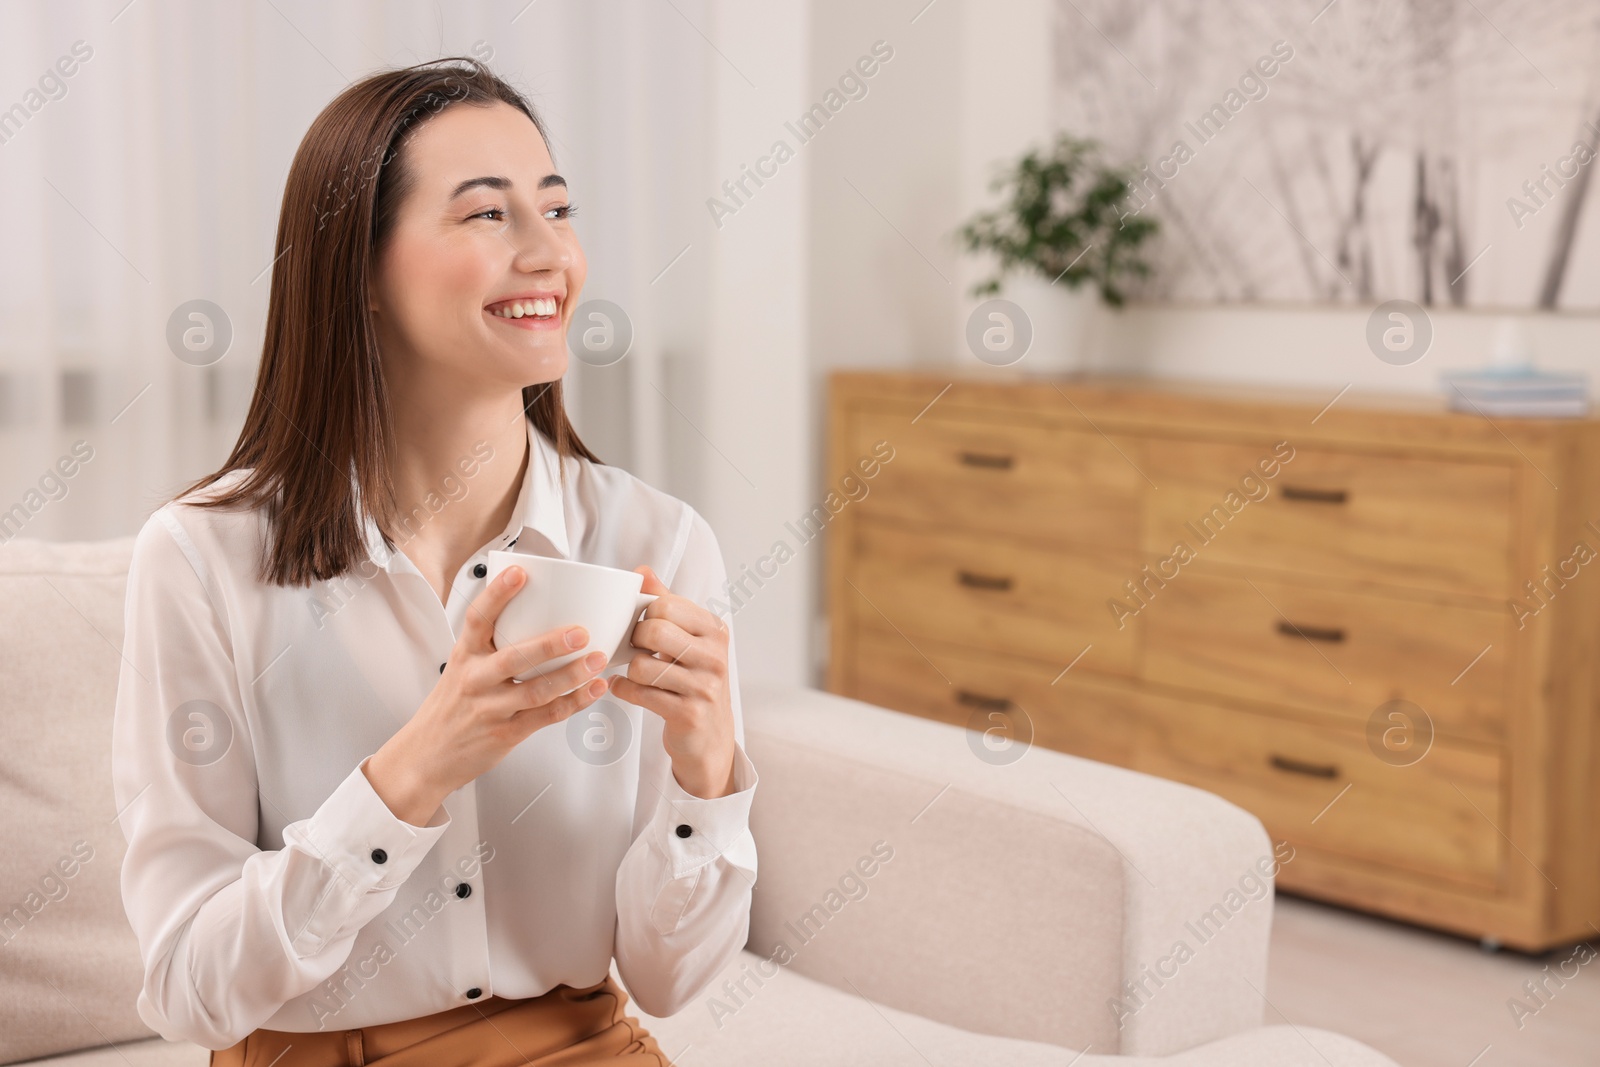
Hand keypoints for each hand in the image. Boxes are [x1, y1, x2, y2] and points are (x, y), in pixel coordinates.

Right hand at [363, 564, 611, 824]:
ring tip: (598, 659)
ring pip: (536, 691)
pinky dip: (574, 703)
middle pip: (514, 658)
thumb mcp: (462, 667)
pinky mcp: (505, 733)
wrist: (425, 756)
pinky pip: (546, 717)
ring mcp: (490, 708)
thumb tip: (534, 605)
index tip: (520, 572)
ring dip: (572, 676)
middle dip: (550, 644)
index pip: (477, 618)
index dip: (498, 594)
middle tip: (581, 631)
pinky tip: (594, 689)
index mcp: (464, 655)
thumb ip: (491, 643)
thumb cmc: (452, 706)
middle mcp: (475, 680)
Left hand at [608, 565, 737, 799]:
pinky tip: (624, 688)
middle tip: (634, 650)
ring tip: (632, 673)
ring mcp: (705, 686)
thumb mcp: (687, 639)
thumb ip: (666, 602)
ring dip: (628, 670)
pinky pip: (640, 693)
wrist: (709, 737)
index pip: (666, 604)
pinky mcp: (689, 713)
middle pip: (655, 630)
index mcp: (714, 629)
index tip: (642, 628)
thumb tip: (642, 570)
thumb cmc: (692, 680)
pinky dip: (623, 689)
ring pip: (643, 665)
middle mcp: (715, 655)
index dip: (644, 615)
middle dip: (634, 640)